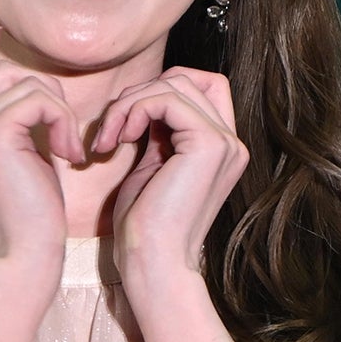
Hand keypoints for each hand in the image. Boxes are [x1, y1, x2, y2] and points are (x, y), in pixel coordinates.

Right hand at [0, 28, 84, 271]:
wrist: (24, 258)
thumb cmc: (29, 217)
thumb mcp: (13, 160)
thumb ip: (8, 121)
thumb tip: (29, 86)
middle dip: (41, 89)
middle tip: (61, 129)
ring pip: (22, 80)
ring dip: (57, 108)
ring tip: (67, 147)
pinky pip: (39, 99)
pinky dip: (63, 120)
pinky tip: (69, 154)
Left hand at [91, 67, 247, 284]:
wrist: (152, 263)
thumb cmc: (144, 227)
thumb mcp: (151, 166)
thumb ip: (158, 132)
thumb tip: (143, 99)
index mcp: (221, 148)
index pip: (203, 87)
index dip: (161, 90)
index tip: (127, 123)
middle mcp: (231, 143)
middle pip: (189, 78)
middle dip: (141, 93)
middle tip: (112, 128)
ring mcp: (225, 142)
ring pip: (175, 83)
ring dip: (131, 103)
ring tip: (108, 138)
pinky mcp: (209, 144)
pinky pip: (166, 99)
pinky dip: (134, 110)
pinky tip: (118, 141)